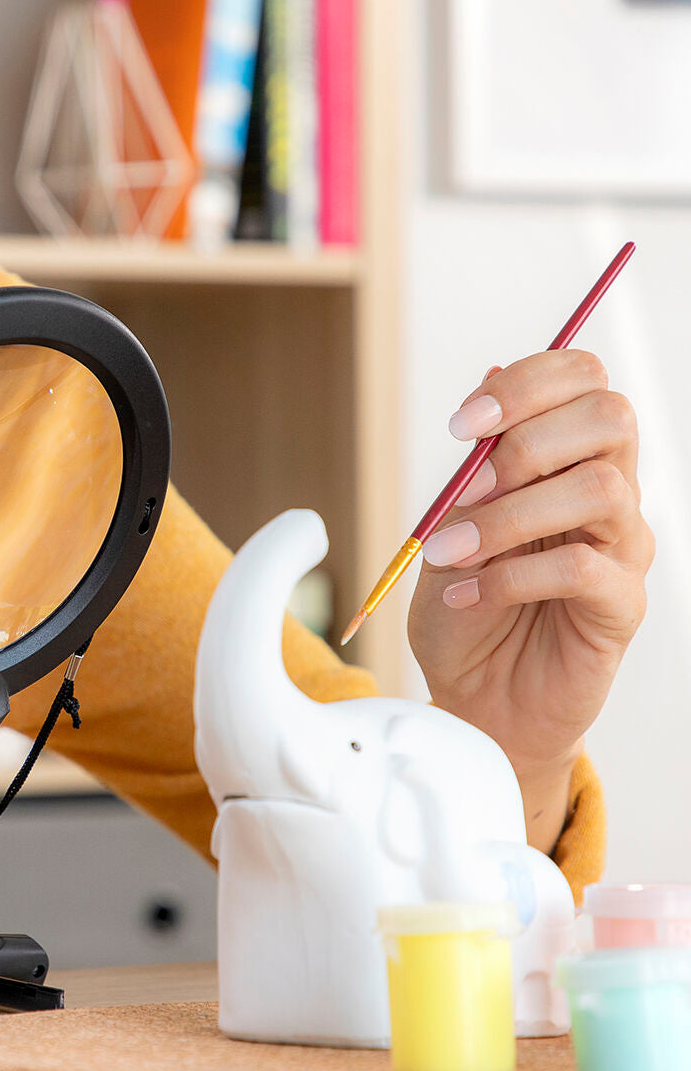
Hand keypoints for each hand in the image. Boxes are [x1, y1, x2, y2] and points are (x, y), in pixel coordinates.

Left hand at [407, 349, 653, 851]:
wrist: (472, 696)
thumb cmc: (461, 608)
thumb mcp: (449, 526)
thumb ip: (474, 464)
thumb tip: (490, 374)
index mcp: (563, 460)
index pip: (582, 381)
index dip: (527, 383)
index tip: (462, 424)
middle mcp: (605, 493)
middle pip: (609, 417)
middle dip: (526, 439)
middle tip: (464, 488)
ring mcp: (621, 548)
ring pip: (601, 489)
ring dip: (510, 515)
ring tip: (451, 551)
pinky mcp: (620, 606)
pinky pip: (584, 567)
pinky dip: (512, 575)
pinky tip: (467, 593)